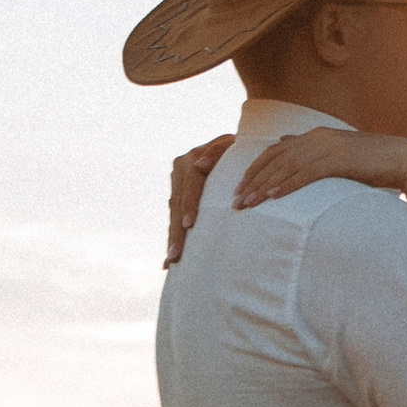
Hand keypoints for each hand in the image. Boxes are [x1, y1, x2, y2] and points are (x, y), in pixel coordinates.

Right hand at [165, 139, 231, 265]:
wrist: (230, 145)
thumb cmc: (237, 147)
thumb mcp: (230, 145)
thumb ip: (217, 151)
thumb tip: (199, 164)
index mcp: (190, 160)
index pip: (190, 187)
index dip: (189, 206)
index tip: (189, 225)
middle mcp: (179, 172)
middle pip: (177, 206)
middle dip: (176, 232)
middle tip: (175, 254)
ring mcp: (177, 185)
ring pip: (173, 215)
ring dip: (172, 238)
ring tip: (171, 261)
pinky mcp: (178, 195)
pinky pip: (174, 218)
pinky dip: (173, 237)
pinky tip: (168, 261)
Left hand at [232, 131, 406, 215]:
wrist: (406, 160)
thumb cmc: (375, 165)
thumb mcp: (340, 156)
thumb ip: (315, 154)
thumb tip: (289, 149)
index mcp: (317, 136)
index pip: (275, 151)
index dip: (255, 169)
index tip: (241, 187)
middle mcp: (318, 137)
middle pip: (275, 158)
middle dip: (253, 180)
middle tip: (235, 201)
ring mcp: (328, 147)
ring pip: (286, 166)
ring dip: (264, 186)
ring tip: (248, 204)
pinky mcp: (339, 159)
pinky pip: (306, 173)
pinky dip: (287, 185)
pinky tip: (273, 198)